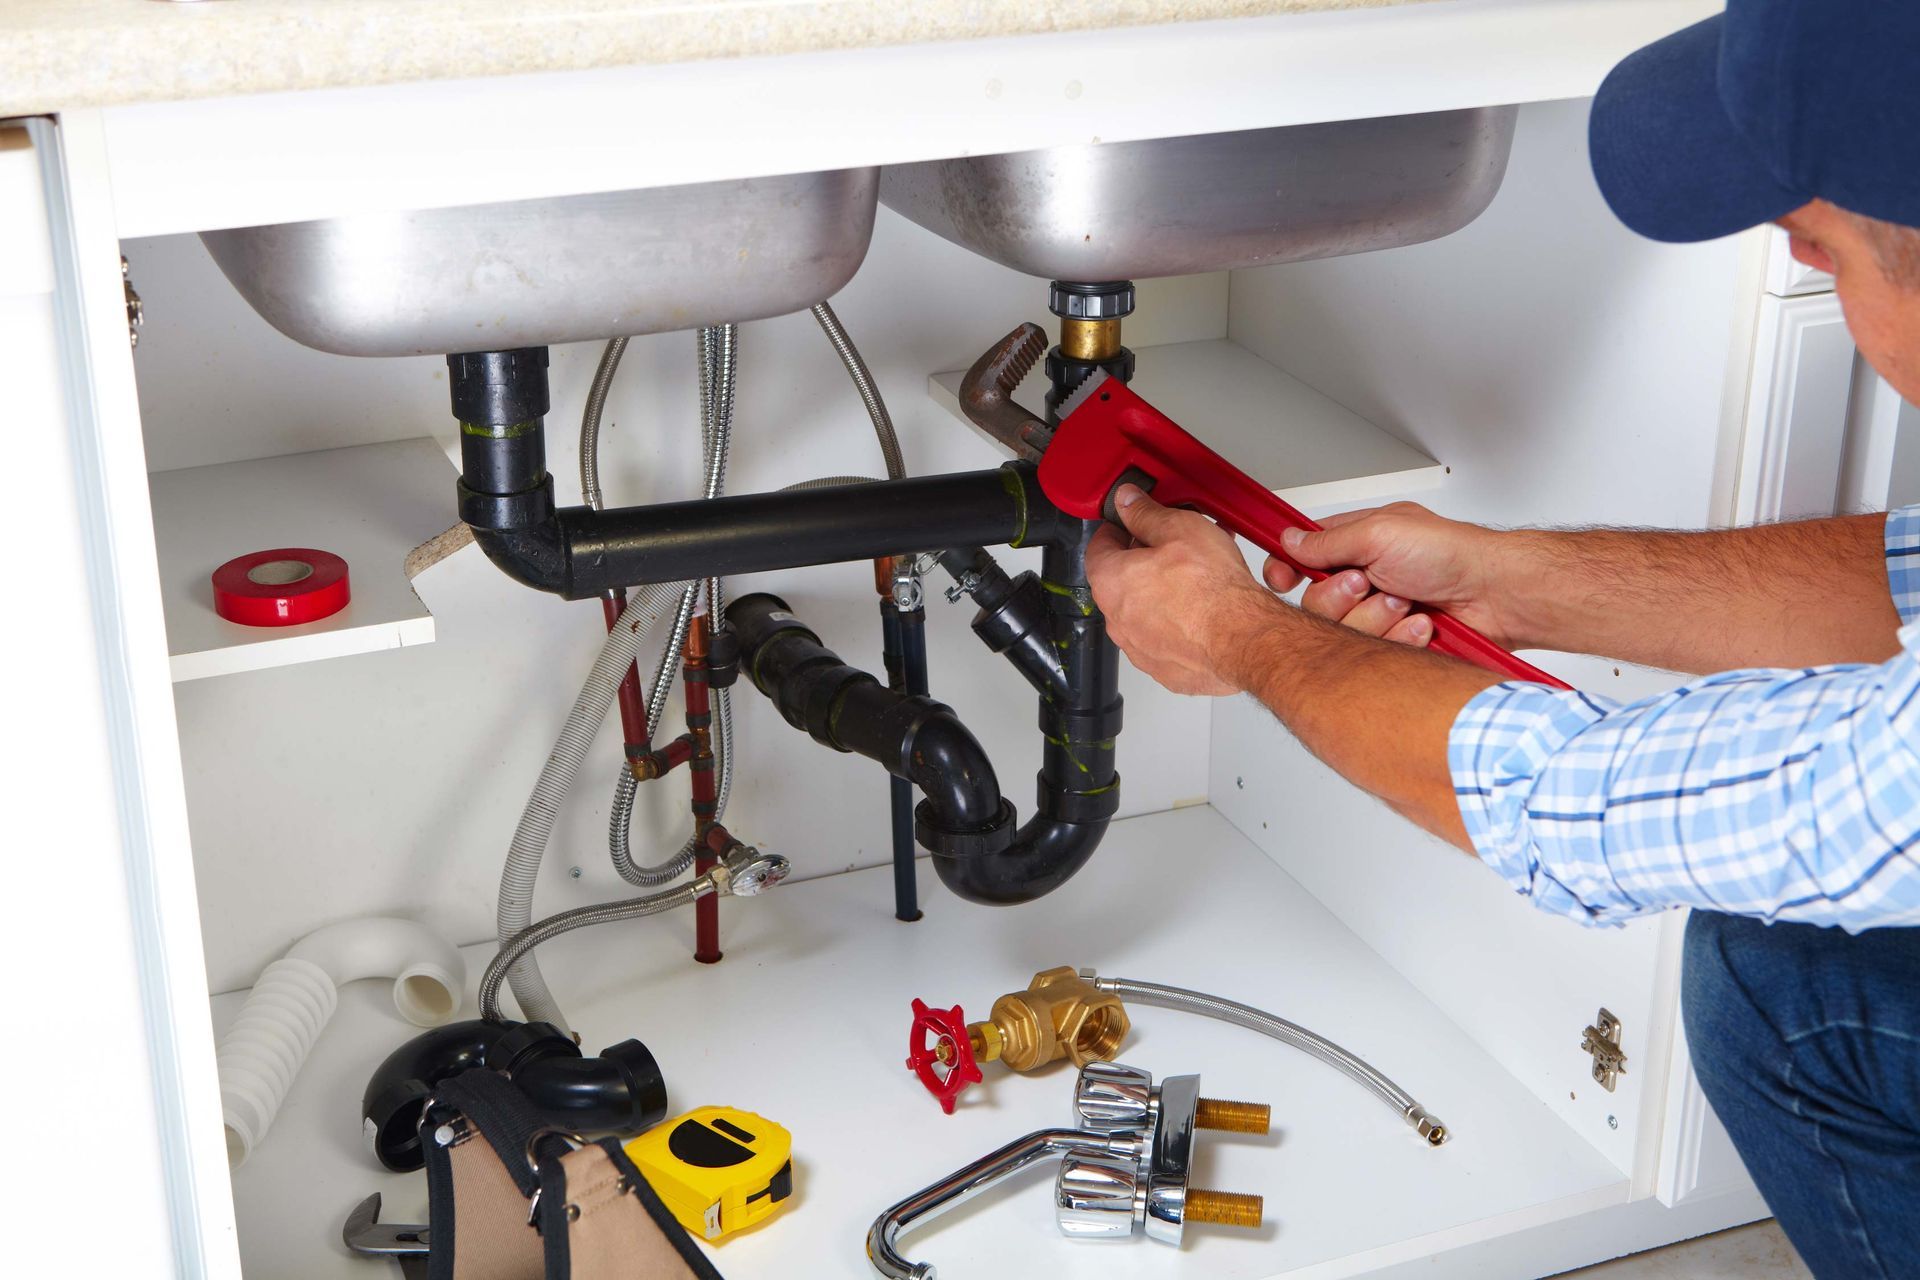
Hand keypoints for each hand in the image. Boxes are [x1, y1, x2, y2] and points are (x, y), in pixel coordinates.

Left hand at [1084, 485, 1280, 695]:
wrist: (1243, 639)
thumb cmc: (1212, 590)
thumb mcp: (1179, 529)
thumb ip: (1146, 513)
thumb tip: (1127, 502)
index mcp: (1111, 582)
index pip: (1098, 547)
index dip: (1118, 529)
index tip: (1133, 522)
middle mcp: (1118, 620)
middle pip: (1122, 580)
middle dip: (1146, 560)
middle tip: (1174, 546)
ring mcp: (1140, 648)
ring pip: (1144, 612)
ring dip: (1162, 593)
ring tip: (1197, 576)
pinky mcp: (1165, 669)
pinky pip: (1165, 639)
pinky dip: (1178, 624)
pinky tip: (1202, 610)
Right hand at [1263, 502, 1516, 648]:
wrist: (1496, 596)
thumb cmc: (1451, 554)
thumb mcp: (1381, 533)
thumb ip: (1328, 541)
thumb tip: (1290, 541)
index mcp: (1358, 542)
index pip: (1303, 555)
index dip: (1288, 569)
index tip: (1284, 579)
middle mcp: (1366, 577)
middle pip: (1316, 601)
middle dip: (1342, 597)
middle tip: (1370, 584)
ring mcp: (1380, 611)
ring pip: (1343, 631)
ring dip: (1376, 617)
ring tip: (1406, 603)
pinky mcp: (1395, 641)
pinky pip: (1373, 651)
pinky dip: (1399, 637)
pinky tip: (1420, 624)